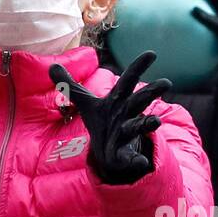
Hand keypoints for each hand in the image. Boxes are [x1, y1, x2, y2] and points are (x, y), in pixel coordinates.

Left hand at [49, 52, 169, 185]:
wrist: (110, 151)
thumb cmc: (103, 121)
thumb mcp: (85, 103)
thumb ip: (70, 85)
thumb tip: (51, 66)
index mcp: (119, 100)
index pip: (128, 80)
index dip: (138, 66)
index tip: (152, 53)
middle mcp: (127, 114)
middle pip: (140, 100)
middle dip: (151, 92)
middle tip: (166, 83)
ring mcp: (128, 134)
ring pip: (140, 127)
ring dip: (148, 124)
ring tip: (156, 121)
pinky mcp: (125, 155)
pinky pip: (132, 158)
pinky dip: (136, 161)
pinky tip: (140, 163)